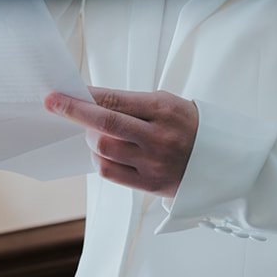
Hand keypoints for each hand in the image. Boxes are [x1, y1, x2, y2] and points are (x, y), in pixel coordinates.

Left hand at [45, 86, 198, 196]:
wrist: (223, 160)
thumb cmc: (188, 126)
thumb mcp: (167, 104)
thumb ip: (131, 104)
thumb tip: (89, 101)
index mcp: (163, 110)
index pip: (114, 101)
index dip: (83, 97)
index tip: (60, 93)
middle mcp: (158, 137)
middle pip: (104, 124)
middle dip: (74, 112)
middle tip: (53, 104)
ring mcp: (154, 162)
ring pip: (103, 149)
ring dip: (91, 139)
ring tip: (98, 134)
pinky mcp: (151, 184)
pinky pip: (110, 172)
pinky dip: (100, 160)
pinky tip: (105, 153)